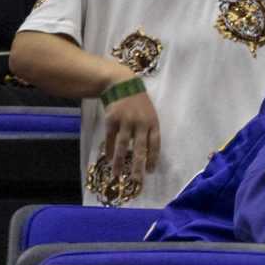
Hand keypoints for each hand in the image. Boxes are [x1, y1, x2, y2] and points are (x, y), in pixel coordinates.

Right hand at [94, 85, 159, 200]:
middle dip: (138, 166)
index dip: (153, 158)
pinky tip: (109, 160)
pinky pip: (110, 140)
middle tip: (137, 180)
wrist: (122, 84)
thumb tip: (149, 154)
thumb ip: (149, 130)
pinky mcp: (112, 121)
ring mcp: (125, 122)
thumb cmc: (139, 102)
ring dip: (120, 162)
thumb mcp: (149, 114)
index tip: (150, 171)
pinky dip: (109, 151)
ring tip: (118, 175)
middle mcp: (140, 123)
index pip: (155, 144)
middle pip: (140, 149)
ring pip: (123, 146)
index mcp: (153, 122)